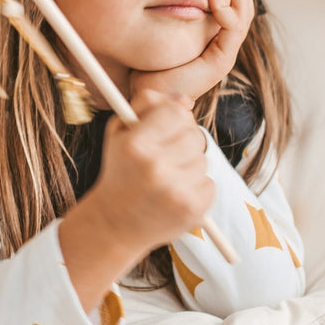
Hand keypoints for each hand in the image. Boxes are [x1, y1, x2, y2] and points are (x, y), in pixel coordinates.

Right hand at [85, 89, 215, 256]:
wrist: (115, 224)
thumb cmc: (120, 172)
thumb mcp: (119, 133)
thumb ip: (146, 106)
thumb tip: (185, 100)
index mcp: (135, 145)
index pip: (176, 112)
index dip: (173, 118)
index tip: (165, 129)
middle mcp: (155, 167)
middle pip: (194, 135)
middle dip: (183, 143)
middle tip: (165, 157)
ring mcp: (176, 190)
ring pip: (203, 160)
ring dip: (189, 167)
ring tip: (165, 180)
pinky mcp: (192, 208)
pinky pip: (209, 183)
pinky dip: (196, 187)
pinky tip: (174, 195)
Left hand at [131, 0, 253, 101]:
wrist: (149, 95)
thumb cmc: (148, 65)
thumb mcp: (160, 30)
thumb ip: (167, 12)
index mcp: (212, 36)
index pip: (230, 3)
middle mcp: (222, 44)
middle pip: (242, 6)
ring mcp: (224, 53)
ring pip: (242, 15)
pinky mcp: (220, 61)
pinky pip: (231, 30)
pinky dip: (225, 10)